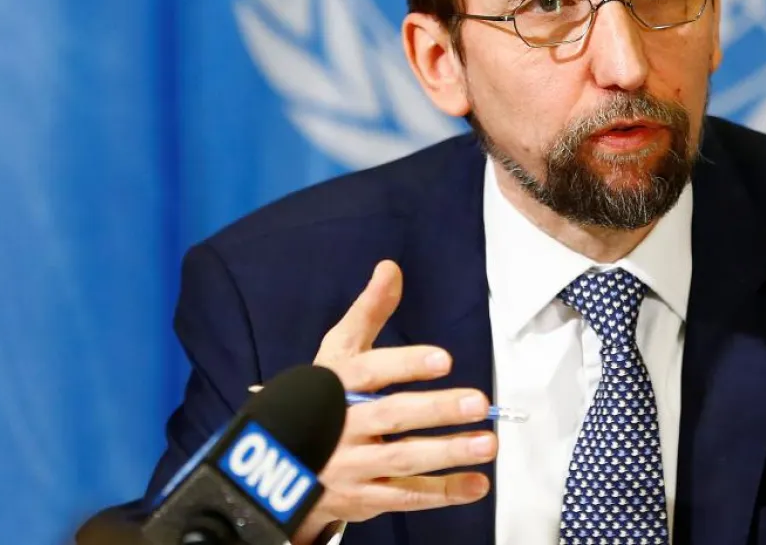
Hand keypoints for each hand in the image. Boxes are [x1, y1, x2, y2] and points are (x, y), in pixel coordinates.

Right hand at [292, 261, 495, 543]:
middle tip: (478, 402)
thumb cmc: (320, 397)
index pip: (369, 371)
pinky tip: (477, 484)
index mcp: (334, 385)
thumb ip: (369, 313)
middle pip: (390, 417)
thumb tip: (391, 268)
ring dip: (447, 453)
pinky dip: (442, 492)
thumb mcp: (337, 354)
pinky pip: (405, 496)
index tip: (443, 359)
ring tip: (488, 443)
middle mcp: (340, 426)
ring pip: (401, 460)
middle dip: (435, 410)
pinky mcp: (362, 498)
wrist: (278, 464)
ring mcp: (351, 465)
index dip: (405, 364)